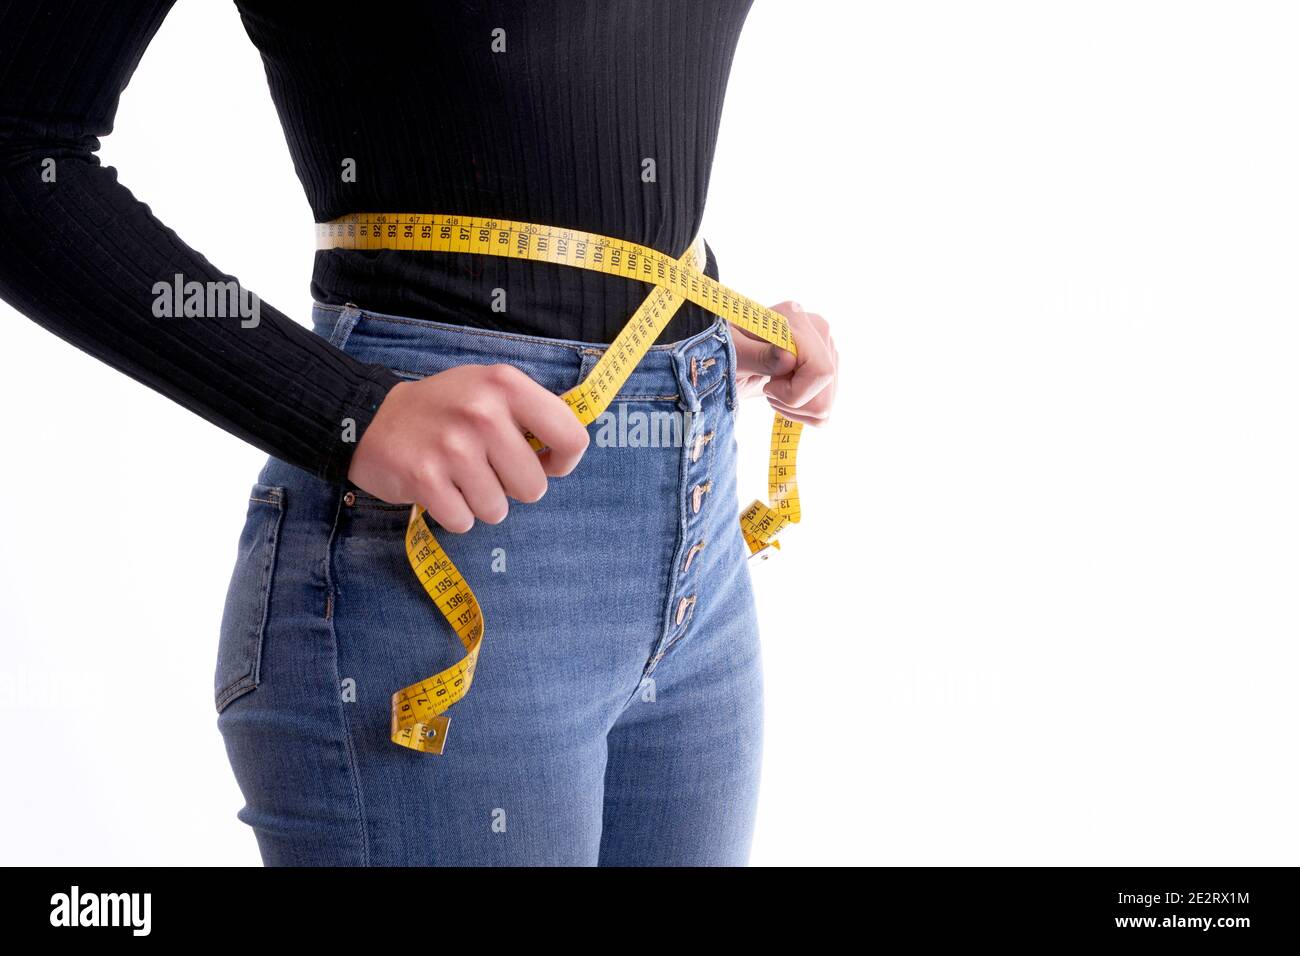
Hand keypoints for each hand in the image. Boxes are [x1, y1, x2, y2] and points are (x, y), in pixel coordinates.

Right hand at [347, 364, 589, 531]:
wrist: (370, 417)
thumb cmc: (444, 409)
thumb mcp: (489, 389)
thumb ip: (532, 413)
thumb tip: (570, 451)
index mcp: (506, 385)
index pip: (571, 437)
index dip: (564, 461)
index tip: (545, 463)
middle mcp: (482, 412)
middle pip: (534, 487)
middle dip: (513, 488)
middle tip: (486, 467)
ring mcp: (453, 447)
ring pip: (498, 509)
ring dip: (480, 502)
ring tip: (458, 476)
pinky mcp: (425, 478)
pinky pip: (463, 521)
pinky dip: (453, 513)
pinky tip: (439, 488)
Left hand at [730, 301, 836, 424]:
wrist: (723, 361)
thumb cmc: (721, 353)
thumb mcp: (731, 356)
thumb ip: (757, 355)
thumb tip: (789, 357)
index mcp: (795, 318)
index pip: (820, 371)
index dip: (793, 392)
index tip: (767, 385)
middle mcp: (817, 330)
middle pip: (826, 390)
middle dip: (793, 401)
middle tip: (768, 386)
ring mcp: (825, 351)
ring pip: (826, 404)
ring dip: (794, 407)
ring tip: (773, 388)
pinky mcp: (825, 371)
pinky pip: (824, 411)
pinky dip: (800, 413)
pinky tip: (782, 394)